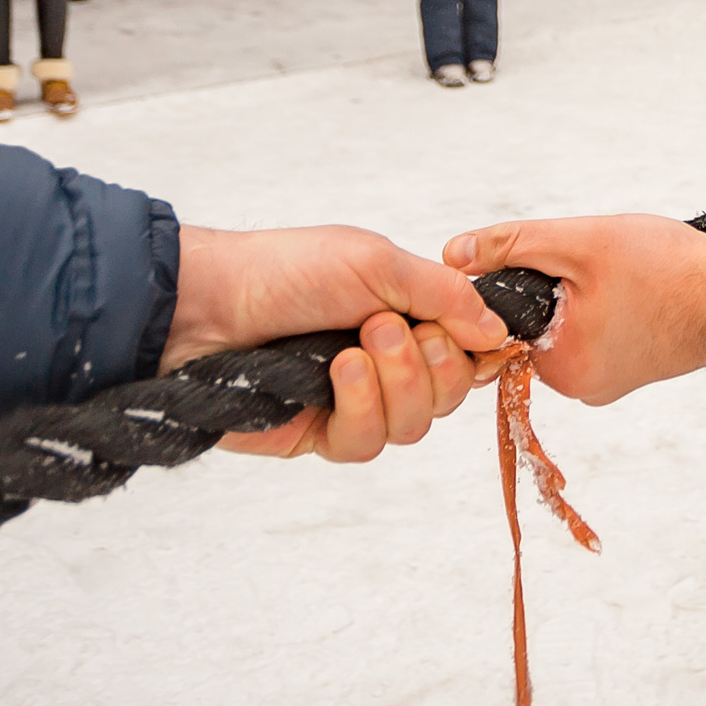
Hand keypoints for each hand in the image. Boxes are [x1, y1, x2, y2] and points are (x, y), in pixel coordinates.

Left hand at [164, 225, 511, 462]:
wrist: (205, 304)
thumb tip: (499, 333)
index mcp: (406, 317)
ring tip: (354, 348)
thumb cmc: (285, 270)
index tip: (463, 332)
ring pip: (414, 425)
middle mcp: (386, 364)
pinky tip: (336, 375)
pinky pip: (367, 443)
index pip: (467, 351)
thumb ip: (445, 296)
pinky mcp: (319, 435)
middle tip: (384, 328)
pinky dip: (361, 406)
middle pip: (448, 395)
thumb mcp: (377, 262)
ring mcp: (354, 402)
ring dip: (395, 384)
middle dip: (430, 364)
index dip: (473, 350)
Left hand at [445, 216, 705, 405]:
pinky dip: (600, 309)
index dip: (517, 281)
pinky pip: (592, 335)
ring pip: (562, 327)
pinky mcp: (628, 372)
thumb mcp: (578, 242)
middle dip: (551, 287)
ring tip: (617, 274)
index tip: (556, 262)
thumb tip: (451, 255)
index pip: (503, 323)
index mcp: (560, 367)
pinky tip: (628, 289)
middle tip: (593, 264)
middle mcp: (579, 389)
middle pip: (532, 326)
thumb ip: (510, 245)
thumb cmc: (665, 267)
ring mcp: (605, 384)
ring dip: (576, 297)